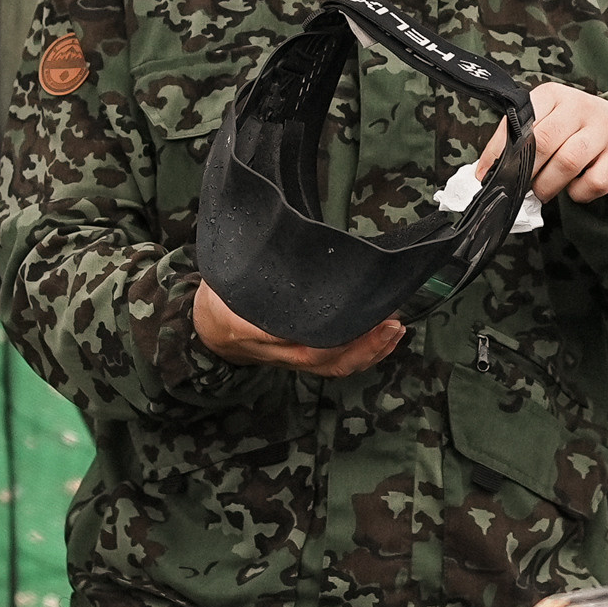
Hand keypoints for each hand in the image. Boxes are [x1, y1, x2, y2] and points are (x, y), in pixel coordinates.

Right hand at [192, 280, 403, 377]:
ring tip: (395, 327)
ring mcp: (294, 359)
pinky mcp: (306, 360)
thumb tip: (273, 242)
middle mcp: (279, 351)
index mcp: (252, 330)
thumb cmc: (221, 300)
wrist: (212, 332)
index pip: (291, 337)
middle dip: (361, 342)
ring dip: (370, 350)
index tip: (354, 313)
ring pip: (335, 365)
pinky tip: (386, 338)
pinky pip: (338, 364)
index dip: (326, 332)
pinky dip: (367, 354)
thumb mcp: (223, 280)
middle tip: (388, 317)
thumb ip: (249, 268)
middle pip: (324, 356)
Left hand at [475, 82, 607, 204]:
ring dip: (547, 185)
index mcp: (554, 95)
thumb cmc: (574, 126)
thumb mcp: (547, 117)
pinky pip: (593, 183)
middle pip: (543, 142)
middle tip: (516, 187)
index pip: (520, 121)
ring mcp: (603, 132)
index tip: (485, 174)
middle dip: (524, 171)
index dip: (499, 150)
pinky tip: (573, 188)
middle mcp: (579, 108)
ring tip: (542, 192)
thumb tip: (485, 170)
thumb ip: (518, 136)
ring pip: (567, 162)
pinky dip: (577, 193)